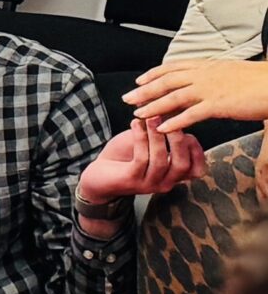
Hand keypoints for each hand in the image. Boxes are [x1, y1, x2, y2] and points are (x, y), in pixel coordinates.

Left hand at [77, 119, 206, 211]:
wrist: (97, 176)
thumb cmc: (125, 156)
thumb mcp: (149, 143)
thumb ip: (163, 133)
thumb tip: (171, 110)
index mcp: (173, 176)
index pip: (197, 169)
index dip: (195, 148)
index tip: (184, 128)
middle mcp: (165, 183)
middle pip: (182, 165)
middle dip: (178, 140)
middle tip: (170, 120)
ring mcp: (148, 183)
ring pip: (160, 160)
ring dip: (157, 136)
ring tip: (152, 118)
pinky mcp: (131, 180)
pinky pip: (141, 159)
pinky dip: (140, 139)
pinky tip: (136, 124)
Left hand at [126, 58, 267, 132]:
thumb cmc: (260, 80)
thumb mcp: (231, 72)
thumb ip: (213, 76)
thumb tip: (204, 80)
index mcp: (208, 66)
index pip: (173, 67)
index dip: (154, 73)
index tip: (140, 79)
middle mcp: (205, 75)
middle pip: (167, 81)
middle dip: (145, 90)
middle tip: (128, 98)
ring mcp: (210, 89)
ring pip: (174, 97)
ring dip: (153, 106)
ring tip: (137, 115)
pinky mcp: (219, 105)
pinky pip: (191, 114)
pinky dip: (174, 122)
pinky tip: (161, 129)